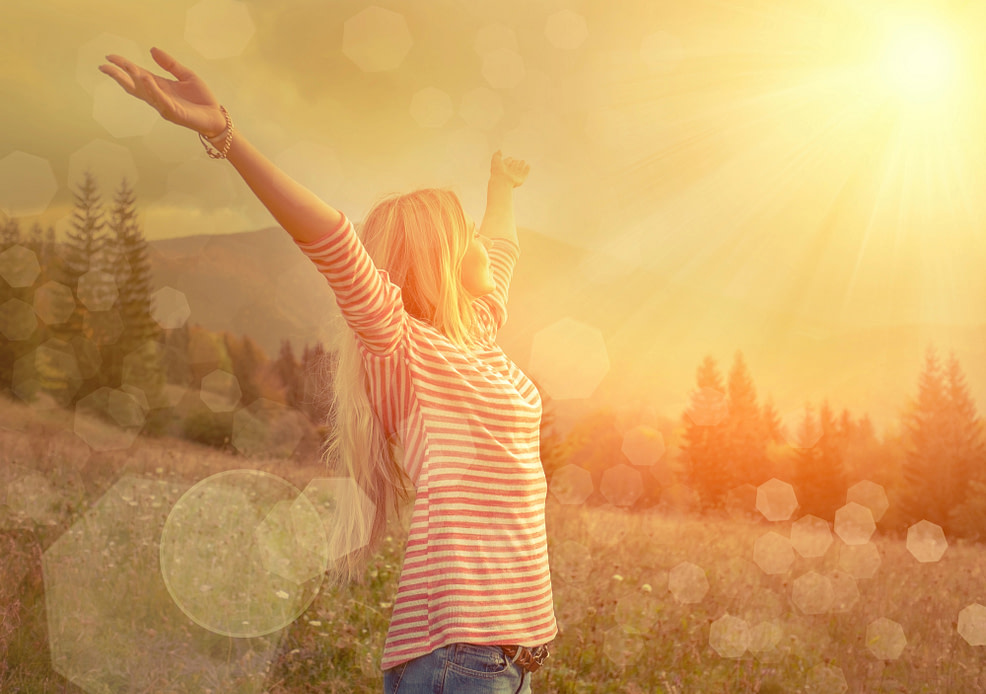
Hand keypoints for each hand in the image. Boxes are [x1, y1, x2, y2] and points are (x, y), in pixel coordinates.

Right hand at [98, 47, 225, 136]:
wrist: (216, 117)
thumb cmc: (201, 99)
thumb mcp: (186, 75)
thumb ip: (169, 64)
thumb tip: (152, 50)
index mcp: (161, 86)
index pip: (138, 75)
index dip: (124, 66)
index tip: (110, 58)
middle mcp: (159, 97)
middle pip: (134, 86)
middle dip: (119, 76)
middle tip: (104, 66)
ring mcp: (164, 106)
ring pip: (145, 93)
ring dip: (135, 80)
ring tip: (127, 67)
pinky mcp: (174, 113)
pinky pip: (160, 100)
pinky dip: (152, 90)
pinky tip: (146, 79)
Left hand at [490, 150, 529, 187]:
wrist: (502, 181)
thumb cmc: (497, 171)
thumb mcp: (495, 160)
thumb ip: (497, 155)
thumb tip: (499, 150)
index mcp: (503, 168)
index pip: (506, 163)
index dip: (508, 160)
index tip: (510, 158)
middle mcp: (509, 172)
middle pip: (513, 166)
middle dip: (515, 163)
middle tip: (517, 160)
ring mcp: (515, 175)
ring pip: (519, 169)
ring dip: (521, 165)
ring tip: (523, 161)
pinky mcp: (520, 179)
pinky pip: (525, 174)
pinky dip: (527, 170)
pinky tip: (528, 165)